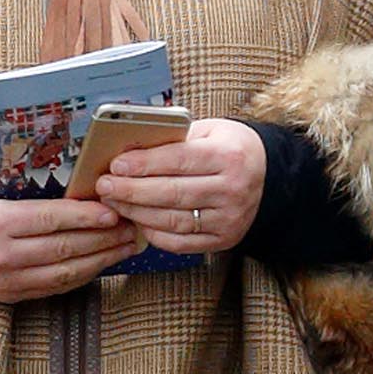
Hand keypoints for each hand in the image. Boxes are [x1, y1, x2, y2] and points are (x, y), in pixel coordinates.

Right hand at [0, 174, 137, 302]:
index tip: (116, 209)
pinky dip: (82, 274)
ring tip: (129, 245)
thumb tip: (69, 181)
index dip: (90, 217)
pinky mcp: (9, 296)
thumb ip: (21, 187)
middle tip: (135, 225)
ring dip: (103, 259)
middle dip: (107, 238)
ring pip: (67, 271)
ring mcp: (7, 280)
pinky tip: (102, 263)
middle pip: (67, 247)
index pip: (54, 219)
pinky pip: (55, 287)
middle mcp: (3, 256)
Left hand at [93, 116, 266, 255]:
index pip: (179, 160)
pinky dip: (154, 233)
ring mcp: (230, 218)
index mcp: (229, 155)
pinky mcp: (224, 239)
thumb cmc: (228, 148)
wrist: (267, 175)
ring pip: (173, 220)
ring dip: (137, 213)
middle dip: (132, 191)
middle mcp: (233, 189)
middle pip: (172, 193)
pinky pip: (181, 242)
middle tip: (105, 187)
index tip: (116, 165)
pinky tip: (137, 221)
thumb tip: (128, 150)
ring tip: (114, 203)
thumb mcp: (208, 131)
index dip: (144, 164)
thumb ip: (174, 140)